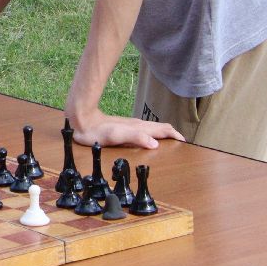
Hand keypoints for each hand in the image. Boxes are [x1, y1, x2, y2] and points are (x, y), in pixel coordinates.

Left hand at [66, 106, 183, 149]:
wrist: (82, 121)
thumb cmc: (97, 131)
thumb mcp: (117, 136)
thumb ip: (136, 137)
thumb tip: (155, 144)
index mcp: (139, 127)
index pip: (162, 129)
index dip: (175, 135)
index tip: (184, 142)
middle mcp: (137, 125)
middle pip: (160, 127)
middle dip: (173, 134)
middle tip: (182, 142)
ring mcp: (131, 125)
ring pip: (153, 128)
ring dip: (164, 133)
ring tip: (171, 140)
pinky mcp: (125, 127)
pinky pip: (145, 130)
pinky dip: (154, 134)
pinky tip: (150, 138)